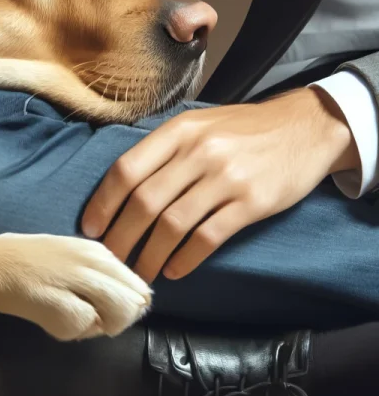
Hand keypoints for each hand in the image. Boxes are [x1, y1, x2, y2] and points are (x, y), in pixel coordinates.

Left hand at [81, 88, 359, 283]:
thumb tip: (120, 187)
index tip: (91, 227)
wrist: (304, 126)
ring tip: (141, 272)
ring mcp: (226, 177)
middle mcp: (198, 152)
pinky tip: (175, 269)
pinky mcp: (252, 202)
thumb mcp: (197, 124)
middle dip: (121, 237)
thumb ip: (163, 149)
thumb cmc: (241, 129)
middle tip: (111, 259)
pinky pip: (209, 237)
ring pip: (173, 224)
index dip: (104, 202)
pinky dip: (186, 258)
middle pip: (144, 202)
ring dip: (151, 255)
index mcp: (178, 131)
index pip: (127, 169)